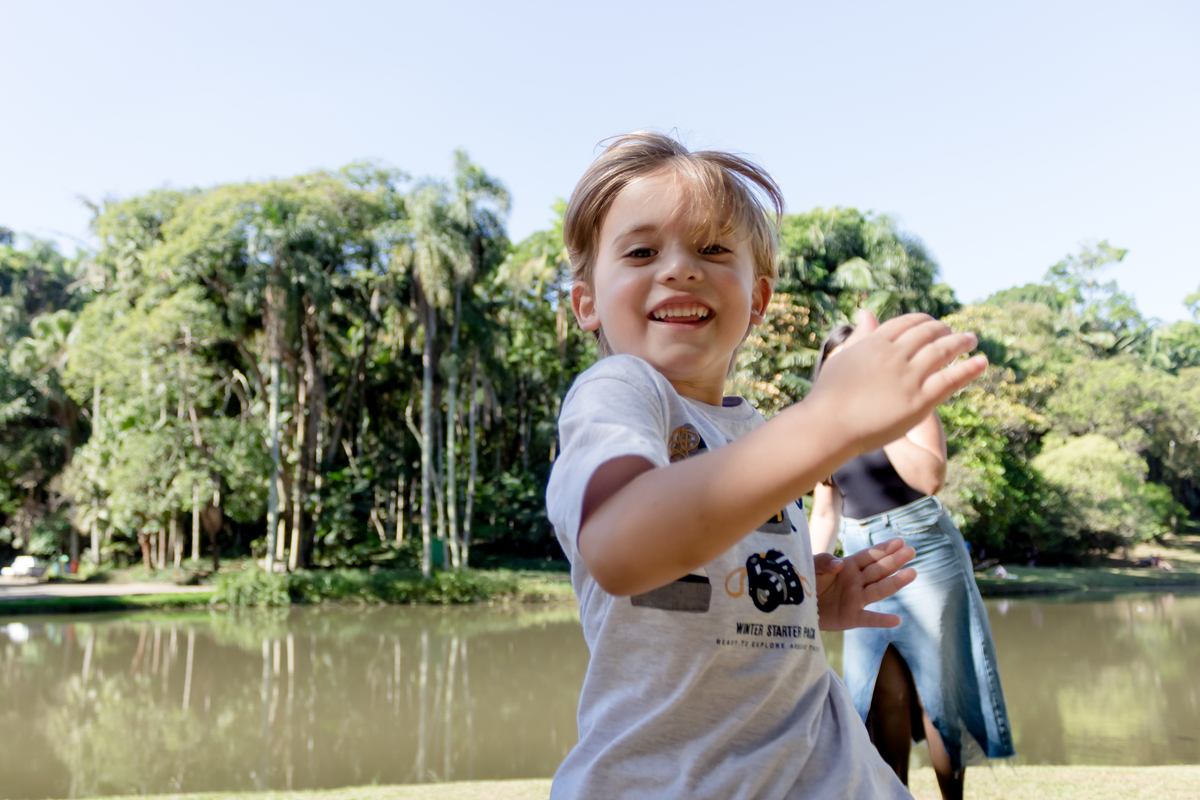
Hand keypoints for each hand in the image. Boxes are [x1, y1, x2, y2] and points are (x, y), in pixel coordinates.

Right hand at [807, 309, 985, 456]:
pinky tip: (982, 362)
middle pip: (929, 333)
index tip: (934, 325)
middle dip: (946, 330)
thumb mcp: (841, 357)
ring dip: (962, 342)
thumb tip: (867, 312)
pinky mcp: (920, 400)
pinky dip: (970, 369)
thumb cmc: (829, 395)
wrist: (829, 425)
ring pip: (944, 351)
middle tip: (956, 332)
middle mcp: (895, 354)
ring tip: (972, 339)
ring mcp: (909, 376)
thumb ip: (859, 336)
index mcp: (876, 342)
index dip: (925, 321)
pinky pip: (952, 379)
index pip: (908, 323)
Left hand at [813, 537, 915, 630]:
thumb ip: (824, 561)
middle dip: (895, 560)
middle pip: (879, 570)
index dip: (884, 549)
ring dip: (896, 582)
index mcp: (849, 566)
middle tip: (912, 551)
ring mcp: (856, 599)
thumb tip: (840, 564)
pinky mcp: (851, 617)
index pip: (870, 556)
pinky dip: (882, 620)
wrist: (797, 604)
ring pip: (879, 590)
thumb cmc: (806, 580)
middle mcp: (856, 581)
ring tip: (912, 573)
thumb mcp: (812, 566)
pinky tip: (897, 620)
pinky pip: (869, 619)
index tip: (900, 542)